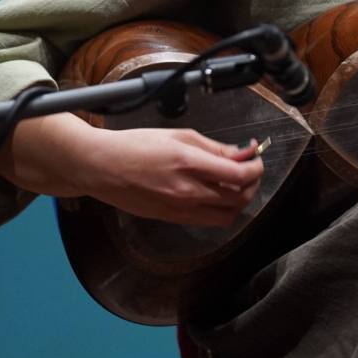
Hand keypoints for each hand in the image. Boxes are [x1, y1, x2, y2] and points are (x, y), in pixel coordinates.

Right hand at [78, 127, 264, 227]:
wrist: (100, 167)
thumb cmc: (135, 145)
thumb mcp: (180, 136)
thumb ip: (215, 148)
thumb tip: (243, 153)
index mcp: (189, 164)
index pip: (239, 175)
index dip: (256, 167)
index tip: (257, 157)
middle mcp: (186, 191)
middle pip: (239, 198)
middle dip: (253, 183)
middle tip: (250, 168)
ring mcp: (178, 209)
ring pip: (226, 216)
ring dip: (239, 201)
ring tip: (236, 183)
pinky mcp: (170, 219)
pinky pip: (207, 221)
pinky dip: (220, 210)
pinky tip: (216, 193)